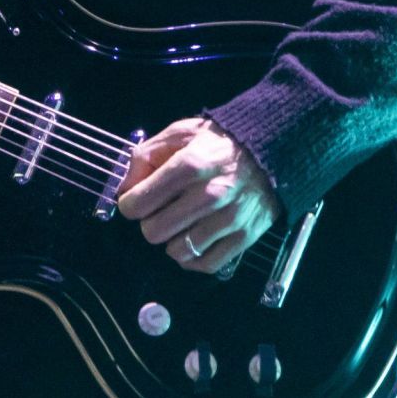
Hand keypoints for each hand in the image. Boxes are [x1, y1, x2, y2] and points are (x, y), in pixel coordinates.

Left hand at [115, 116, 283, 274]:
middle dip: (149, 222)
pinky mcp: (245, 236)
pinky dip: (194, 258)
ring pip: (178, 251)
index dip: (130, 204)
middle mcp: (209, 194)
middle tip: (159, 211)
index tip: (135, 200)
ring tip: (179, 224)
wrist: (271, 149)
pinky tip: (193, 241)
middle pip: (154, 231)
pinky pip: (207, 264)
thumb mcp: (180, 133)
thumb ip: (146, 155)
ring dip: (172, 240)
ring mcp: (229, 219)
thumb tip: (125, 188)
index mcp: (189, 164)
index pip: (139, 202)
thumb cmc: (218, 141)